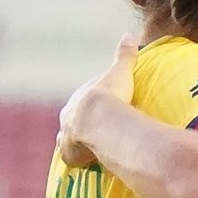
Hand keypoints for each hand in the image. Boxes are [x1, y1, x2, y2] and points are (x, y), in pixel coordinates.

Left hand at [53, 37, 138, 169]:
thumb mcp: (120, 72)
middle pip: (71, 120)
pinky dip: (77, 159)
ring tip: (88, 148)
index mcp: (78, 100)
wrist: (99, 118)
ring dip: (76, 143)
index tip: (101, 110)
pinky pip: (72, 157)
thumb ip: (125, 55)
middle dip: (80, 124)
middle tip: (94, 130)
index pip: (83, 102)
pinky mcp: (70, 153)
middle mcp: (68, 117)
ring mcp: (67, 136)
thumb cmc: (109, 94)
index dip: (91, 106)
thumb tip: (130, 35)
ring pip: (67, 140)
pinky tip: (86, 162)